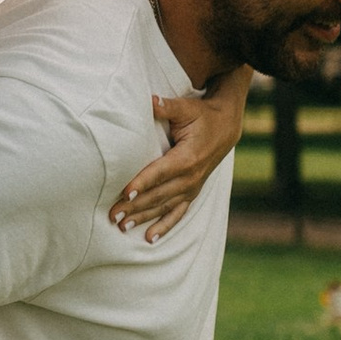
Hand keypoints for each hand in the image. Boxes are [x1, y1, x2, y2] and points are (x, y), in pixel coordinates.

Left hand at [107, 67, 251, 241]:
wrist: (227, 127)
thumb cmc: (203, 116)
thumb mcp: (187, 108)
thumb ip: (167, 107)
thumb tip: (150, 100)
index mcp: (187, 157)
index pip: (160, 172)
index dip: (143, 182)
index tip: (126, 192)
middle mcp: (190, 177)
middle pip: (158, 194)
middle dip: (136, 205)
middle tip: (113, 215)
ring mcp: (192, 187)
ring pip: (164, 207)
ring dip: (144, 218)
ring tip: (123, 227)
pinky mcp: (192, 192)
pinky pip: (177, 213)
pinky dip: (164, 226)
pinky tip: (149, 238)